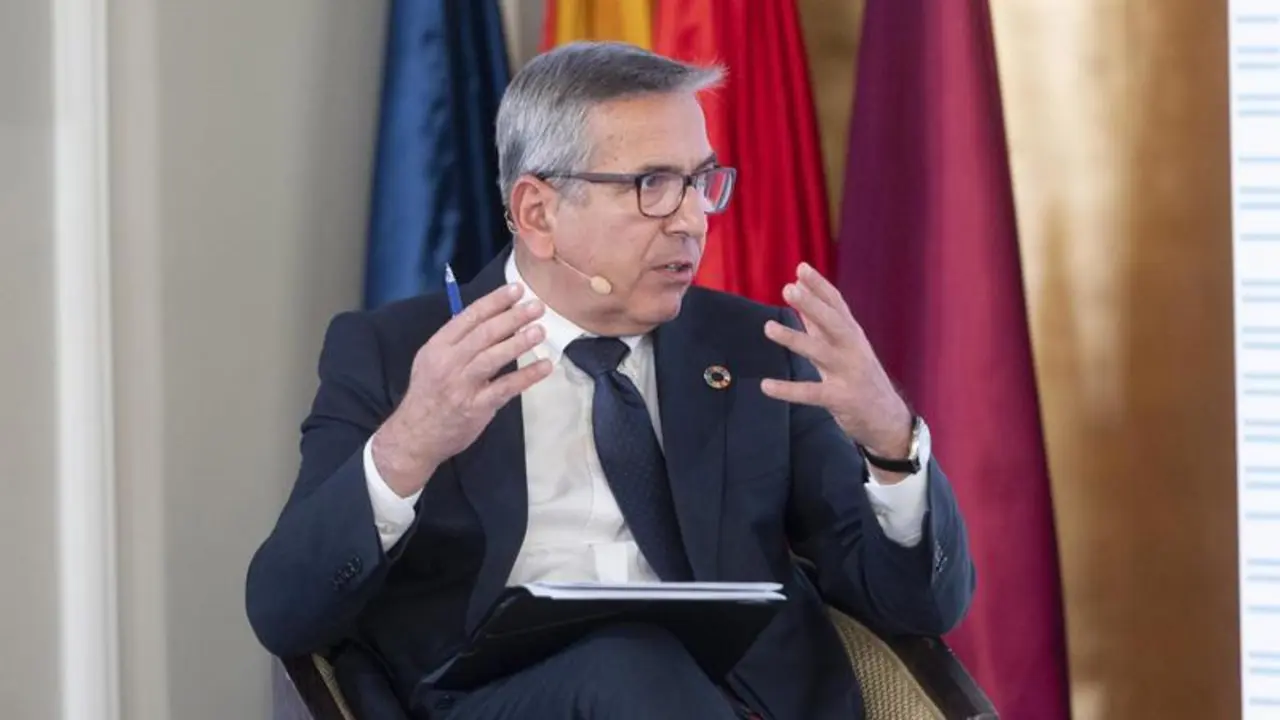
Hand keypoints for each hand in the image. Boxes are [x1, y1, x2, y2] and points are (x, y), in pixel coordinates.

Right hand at [371, 283, 552, 496]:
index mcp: (438, 346)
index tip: (517, 290)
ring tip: (540, 331)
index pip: (469, 317)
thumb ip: (458, 341)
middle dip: (512, 317)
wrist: (416, 434)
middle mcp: (448, 362)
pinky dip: (527, 376)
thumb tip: (492, 317)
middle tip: (536, 306)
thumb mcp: (432, 360)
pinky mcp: (476, 406)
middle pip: (484, 334)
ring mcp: (462, 385)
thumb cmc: (429, 393)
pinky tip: (545, 366)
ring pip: (493, 358)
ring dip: (519, 342)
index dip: (495, 301)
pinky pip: (505, 388)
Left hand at [761, 263, 912, 461]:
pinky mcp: (842, 399)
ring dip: (794, 338)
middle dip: (812, 304)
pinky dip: (788, 390)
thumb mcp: (843, 348)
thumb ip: (821, 324)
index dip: (820, 286)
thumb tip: (802, 294)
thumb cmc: (860, 378)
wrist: (888, 420)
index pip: (838, 305)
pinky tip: (766, 385)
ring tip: (768, 327)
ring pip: (820, 352)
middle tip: (788, 288)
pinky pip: (812, 393)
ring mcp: (849, 374)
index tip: (801, 268)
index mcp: (853, 335)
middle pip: (833, 322)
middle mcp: (853, 350)